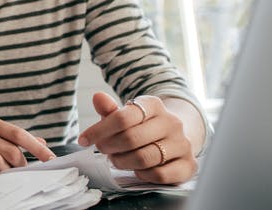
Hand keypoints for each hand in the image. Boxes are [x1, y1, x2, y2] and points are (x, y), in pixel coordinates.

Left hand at [78, 92, 196, 183]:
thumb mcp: (126, 115)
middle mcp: (172, 122)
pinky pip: (159, 174)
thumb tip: (97, 97)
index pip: (122, 118)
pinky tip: (137, 169)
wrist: (175, 138)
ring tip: (116, 159)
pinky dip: (143, 174)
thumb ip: (110, 110)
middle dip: (110, 147)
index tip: (83, 140)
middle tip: (103, 150)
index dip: (98, 131)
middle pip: (131, 139)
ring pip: (144, 158)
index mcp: (154, 105)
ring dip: (123, 162)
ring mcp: (183, 144)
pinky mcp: (188, 165)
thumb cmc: (143, 127)